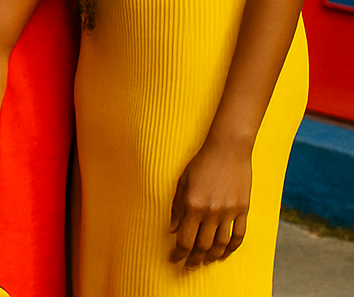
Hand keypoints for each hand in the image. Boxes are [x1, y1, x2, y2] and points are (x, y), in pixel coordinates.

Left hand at [169, 135, 251, 268]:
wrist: (228, 149)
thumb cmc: (201, 162)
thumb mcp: (182, 181)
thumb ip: (177, 206)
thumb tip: (173, 229)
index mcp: (192, 205)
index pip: (185, 239)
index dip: (179, 253)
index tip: (174, 259)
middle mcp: (211, 212)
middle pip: (202, 246)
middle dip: (193, 259)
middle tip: (188, 266)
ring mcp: (229, 212)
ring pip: (220, 245)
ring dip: (211, 256)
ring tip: (205, 261)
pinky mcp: (243, 210)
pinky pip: (239, 236)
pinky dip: (231, 249)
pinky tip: (224, 253)